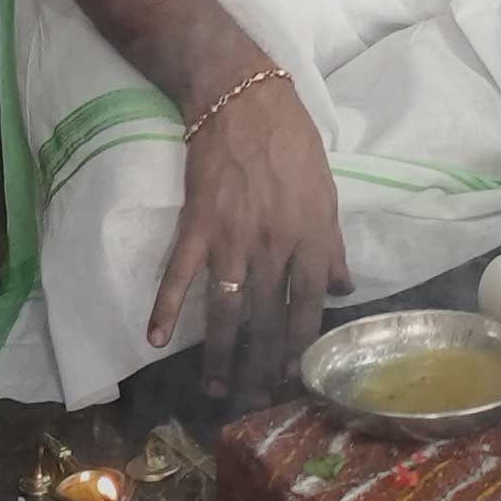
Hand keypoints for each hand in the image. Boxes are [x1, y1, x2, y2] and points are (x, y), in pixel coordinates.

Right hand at [145, 70, 345, 400]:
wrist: (243, 99)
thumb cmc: (292, 144)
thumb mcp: (327, 193)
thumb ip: (333, 245)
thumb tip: (345, 288)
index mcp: (312, 239)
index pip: (309, 310)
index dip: (301, 351)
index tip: (295, 383)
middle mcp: (275, 246)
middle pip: (268, 321)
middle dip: (262, 368)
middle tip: (255, 402)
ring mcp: (233, 238)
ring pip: (228, 310)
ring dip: (221, 355)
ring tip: (217, 389)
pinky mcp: (196, 225)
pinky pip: (180, 274)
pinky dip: (166, 306)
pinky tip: (155, 338)